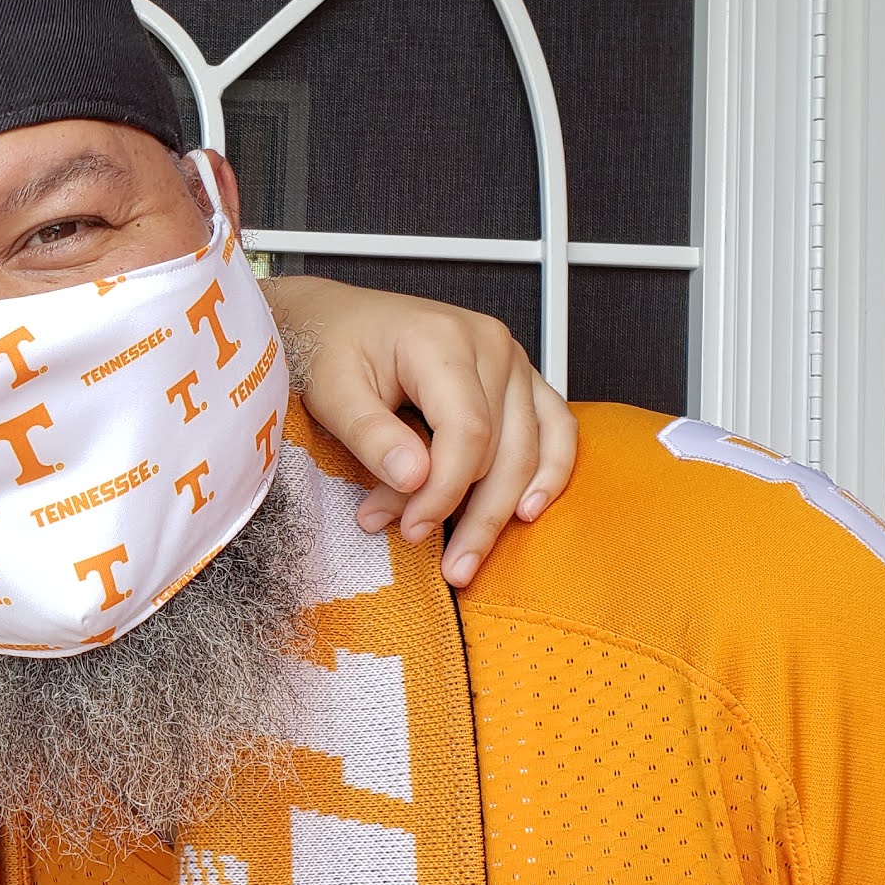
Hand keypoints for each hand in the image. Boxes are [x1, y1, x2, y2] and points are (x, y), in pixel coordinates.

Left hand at [261, 276, 575, 586]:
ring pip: (530, 447)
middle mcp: (490, 345)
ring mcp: (511, 359)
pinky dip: (550, 469)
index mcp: (442, 339)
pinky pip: (555, 426)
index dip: (445, 491)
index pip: (467, 432)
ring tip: (473, 556)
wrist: (333, 319)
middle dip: (474, 514)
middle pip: (503, 446)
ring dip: (506, 507)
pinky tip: (531, 509)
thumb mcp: (332, 390)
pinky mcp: (517, 378)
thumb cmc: (330, 347)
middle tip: (448, 566)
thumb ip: (372, 435)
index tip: (413, 529)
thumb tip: (416, 479)